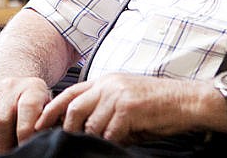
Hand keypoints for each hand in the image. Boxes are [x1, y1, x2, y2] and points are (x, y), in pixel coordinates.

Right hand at [0, 76, 50, 156]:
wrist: (17, 83)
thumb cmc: (34, 102)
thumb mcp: (46, 107)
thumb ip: (45, 122)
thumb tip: (42, 139)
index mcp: (33, 88)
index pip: (27, 109)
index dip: (25, 133)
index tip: (24, 148)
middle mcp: (11, 86)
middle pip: (1, 120)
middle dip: (3, 145)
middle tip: (7, 156)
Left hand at [34, 73, 211, 145]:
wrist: (187, 101)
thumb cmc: (158, 106)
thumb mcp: (127, 100)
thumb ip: (105, 108)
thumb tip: (83, 130)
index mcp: (107, 80)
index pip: (71, 92)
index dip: (52, 109)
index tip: (38, 124)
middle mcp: (110, 84)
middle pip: (74, 107)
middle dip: (65, 128)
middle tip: (63, 143)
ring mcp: (119, 95)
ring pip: (90, 123)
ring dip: (92, 138)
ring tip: (98, 146)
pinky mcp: (130, 108)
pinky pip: (109, 132)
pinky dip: (110, 142)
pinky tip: (119, 144)